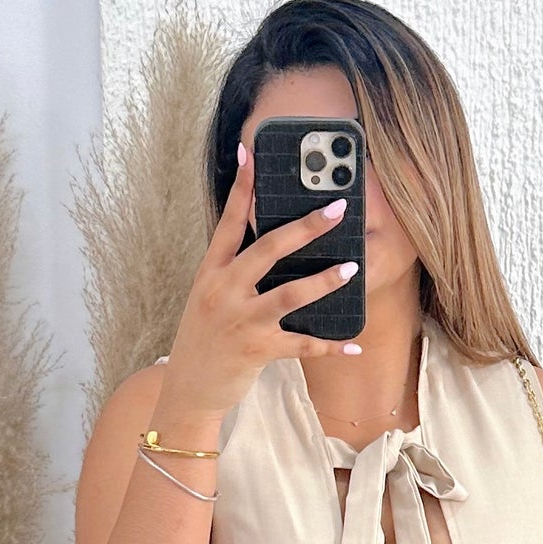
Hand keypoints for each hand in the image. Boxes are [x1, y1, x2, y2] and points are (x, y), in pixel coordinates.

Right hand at [153, 143, 359, 434]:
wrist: (188, 389)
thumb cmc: (205, 337)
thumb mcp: (210, 297)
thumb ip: (236, 270)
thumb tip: (278, 245)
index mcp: (211, 272)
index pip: (230, 222)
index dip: (243, 188)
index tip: (253, 155)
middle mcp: (225, 291)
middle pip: (269, 250)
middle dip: (305, 228)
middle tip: (336, 209)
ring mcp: (241, 321)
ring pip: (289, 295)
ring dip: (324, 281)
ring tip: (352, 268)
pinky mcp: (257, 350)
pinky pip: (302, 345)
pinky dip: (330, 346)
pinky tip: (353, 344)